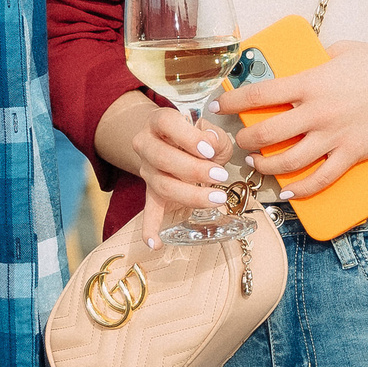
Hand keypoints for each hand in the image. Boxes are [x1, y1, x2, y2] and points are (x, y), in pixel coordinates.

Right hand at [95, 90, 239, 246]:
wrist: (170, 143)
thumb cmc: (196, 137)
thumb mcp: (210, 130)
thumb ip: (214, 135)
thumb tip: (211, 143)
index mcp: (160, 122)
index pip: (166, 123)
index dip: (188, 137)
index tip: (209, 150)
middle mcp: (147, 145)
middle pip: (162, 158)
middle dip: (194, 170)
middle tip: (220, 177)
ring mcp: (147, 171)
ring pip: (161, 185)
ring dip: (190, 195)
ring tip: (216, 199)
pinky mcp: (151, 193)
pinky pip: (148, 211)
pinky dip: (149, 229)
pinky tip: (155, 243)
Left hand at [214, 41, 367, 196]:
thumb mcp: (342, 50)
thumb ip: (315, 59)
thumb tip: (296, 64)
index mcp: (312, 82)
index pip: (260, 94)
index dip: (233, 102)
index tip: (218, 106)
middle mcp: (318, 112)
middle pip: (268, 133)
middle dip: (246, 140)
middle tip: (238, 141)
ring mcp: (334, 136)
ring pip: (289, 161)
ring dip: (266, 166)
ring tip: (257, 163)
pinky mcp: (351, 154)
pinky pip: (321, 179)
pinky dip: (300, 189)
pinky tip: (287, 191)